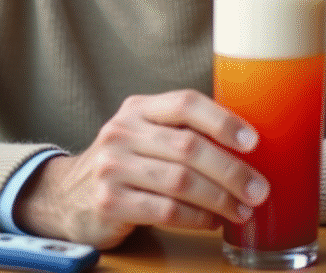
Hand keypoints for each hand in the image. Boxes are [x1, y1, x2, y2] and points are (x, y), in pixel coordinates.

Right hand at [12, 89, 269, 248]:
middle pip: (188, 147)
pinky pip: (165, 210)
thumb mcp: (144, 136)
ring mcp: (112, 167)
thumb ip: (182, 133)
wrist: (66, 196)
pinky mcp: (109, 202)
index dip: (222, 120)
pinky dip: (197, 218)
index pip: (185, 103)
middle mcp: (122, 132)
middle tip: (259, 189)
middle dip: (231, 171)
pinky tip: (212, 221)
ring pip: (180, 181)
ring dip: (220, 199)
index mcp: (138, 109)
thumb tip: (247, 147)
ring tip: (242, 210)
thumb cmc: (124, 165)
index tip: (253, 141)